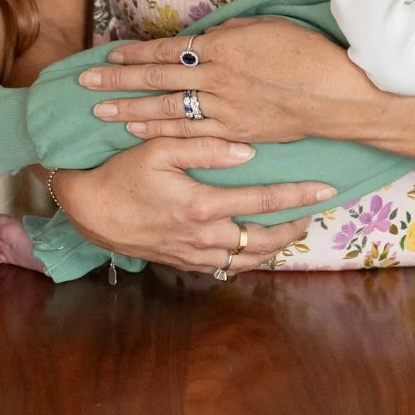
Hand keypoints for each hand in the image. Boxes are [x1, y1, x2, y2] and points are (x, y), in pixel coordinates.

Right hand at [52, 138, 332, 273]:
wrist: (89, 211)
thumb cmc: (122, 174)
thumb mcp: (158, 149)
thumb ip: (204, 147)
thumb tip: (248, 152)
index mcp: (201, 205)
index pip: (263, 201)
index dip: (298, 195)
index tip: (326, 189)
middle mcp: (203, 236)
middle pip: (264, 240)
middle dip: (294, 227)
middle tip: (313, 213)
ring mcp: (194, 254)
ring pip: (248, 260)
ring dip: (275, 247)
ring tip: (291, 230)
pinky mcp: (184, 263)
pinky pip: (226, 268)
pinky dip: (247, 259)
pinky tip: (255, 247)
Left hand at [82, 18, 384, 143]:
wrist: (338, 95)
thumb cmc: (308, 53)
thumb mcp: (266, 28)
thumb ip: (229, 35)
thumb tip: (203, 41)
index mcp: (223, 47)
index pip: (168, 50)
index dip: (136, 54)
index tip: (110, 56)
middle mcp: (216, 79)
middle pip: (157, 80)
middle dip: (118, 83)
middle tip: (85, 86)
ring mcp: (224, 110)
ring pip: (167, 110)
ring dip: (131, 111)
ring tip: (101, 114)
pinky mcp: (236, 133)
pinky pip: (190, 134)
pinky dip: (162, 132)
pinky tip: (140, 133)